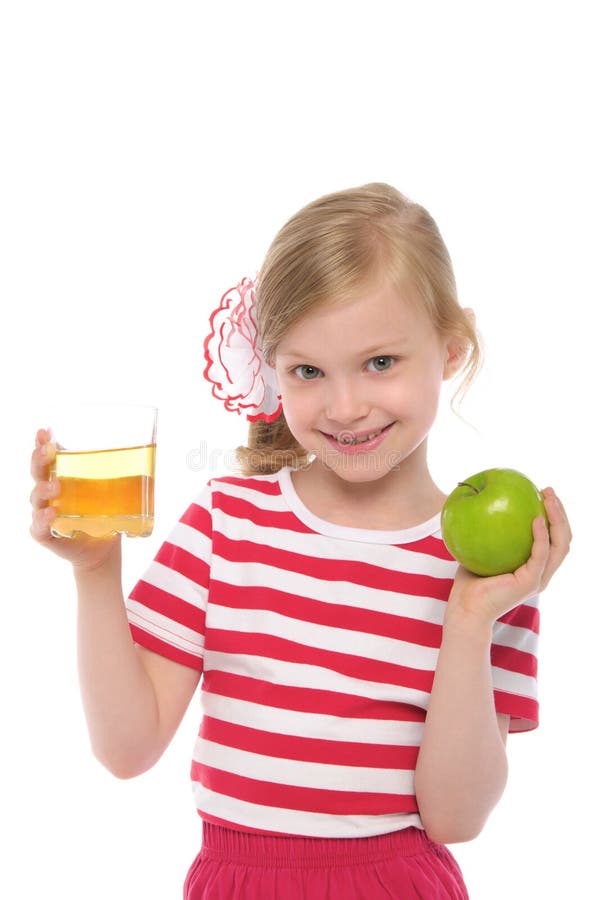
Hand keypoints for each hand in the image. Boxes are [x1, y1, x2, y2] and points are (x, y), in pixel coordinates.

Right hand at [30, 428, 120, 571]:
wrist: (104, 549)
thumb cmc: (106, 514)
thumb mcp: (117, 491)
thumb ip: (127, 474)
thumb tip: (152, 452)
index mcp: (63, 477)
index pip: (48, 456)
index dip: (43, 443)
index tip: (44, 431)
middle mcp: (49, 492)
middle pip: (37, 472)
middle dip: (39, 459)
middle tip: (48, 451)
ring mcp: (45, 513)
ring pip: (36, 498)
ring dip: (43, 490)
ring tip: (55, 486)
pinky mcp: (45, 534)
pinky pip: (39, 526)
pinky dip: (42, 519)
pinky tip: (51, 514)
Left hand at [447, 486, 571, 626]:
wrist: (465, 609)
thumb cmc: (470, 582)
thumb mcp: (481, 549)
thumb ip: (489, 531)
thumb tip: (484, 502)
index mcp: (535, 567)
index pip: (554, 539)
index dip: (554, 516)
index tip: (543, 493)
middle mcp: (542, 573)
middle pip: (563, 539)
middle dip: (560, 512)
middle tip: (547, 490)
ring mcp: (539, 578)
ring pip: (560, 545)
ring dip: (558, 519)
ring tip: (548, 498)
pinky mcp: (531, 582)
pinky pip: (541, 554)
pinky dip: (541, 535)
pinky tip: (535, 518)